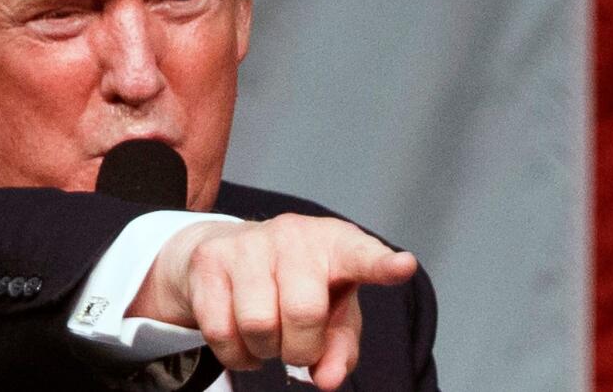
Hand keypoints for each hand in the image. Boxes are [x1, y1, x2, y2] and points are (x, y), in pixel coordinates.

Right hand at [126, 214, 416, 390]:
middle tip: (297, 346)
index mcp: (336, 244)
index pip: (362, 256)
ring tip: (269, 337)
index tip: (403, 266)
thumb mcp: (331, 314)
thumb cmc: (296, 286)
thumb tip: (328, 379)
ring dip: (265, 350)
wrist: (227, 253)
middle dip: (300, 347)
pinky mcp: (209, 260)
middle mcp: (293, 235)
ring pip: (258, 324)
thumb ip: (340, 348)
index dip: (382, 265)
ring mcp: (248, 243)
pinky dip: (236, 354)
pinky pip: (220, 331)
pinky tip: (243, 340)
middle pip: (303, 311)